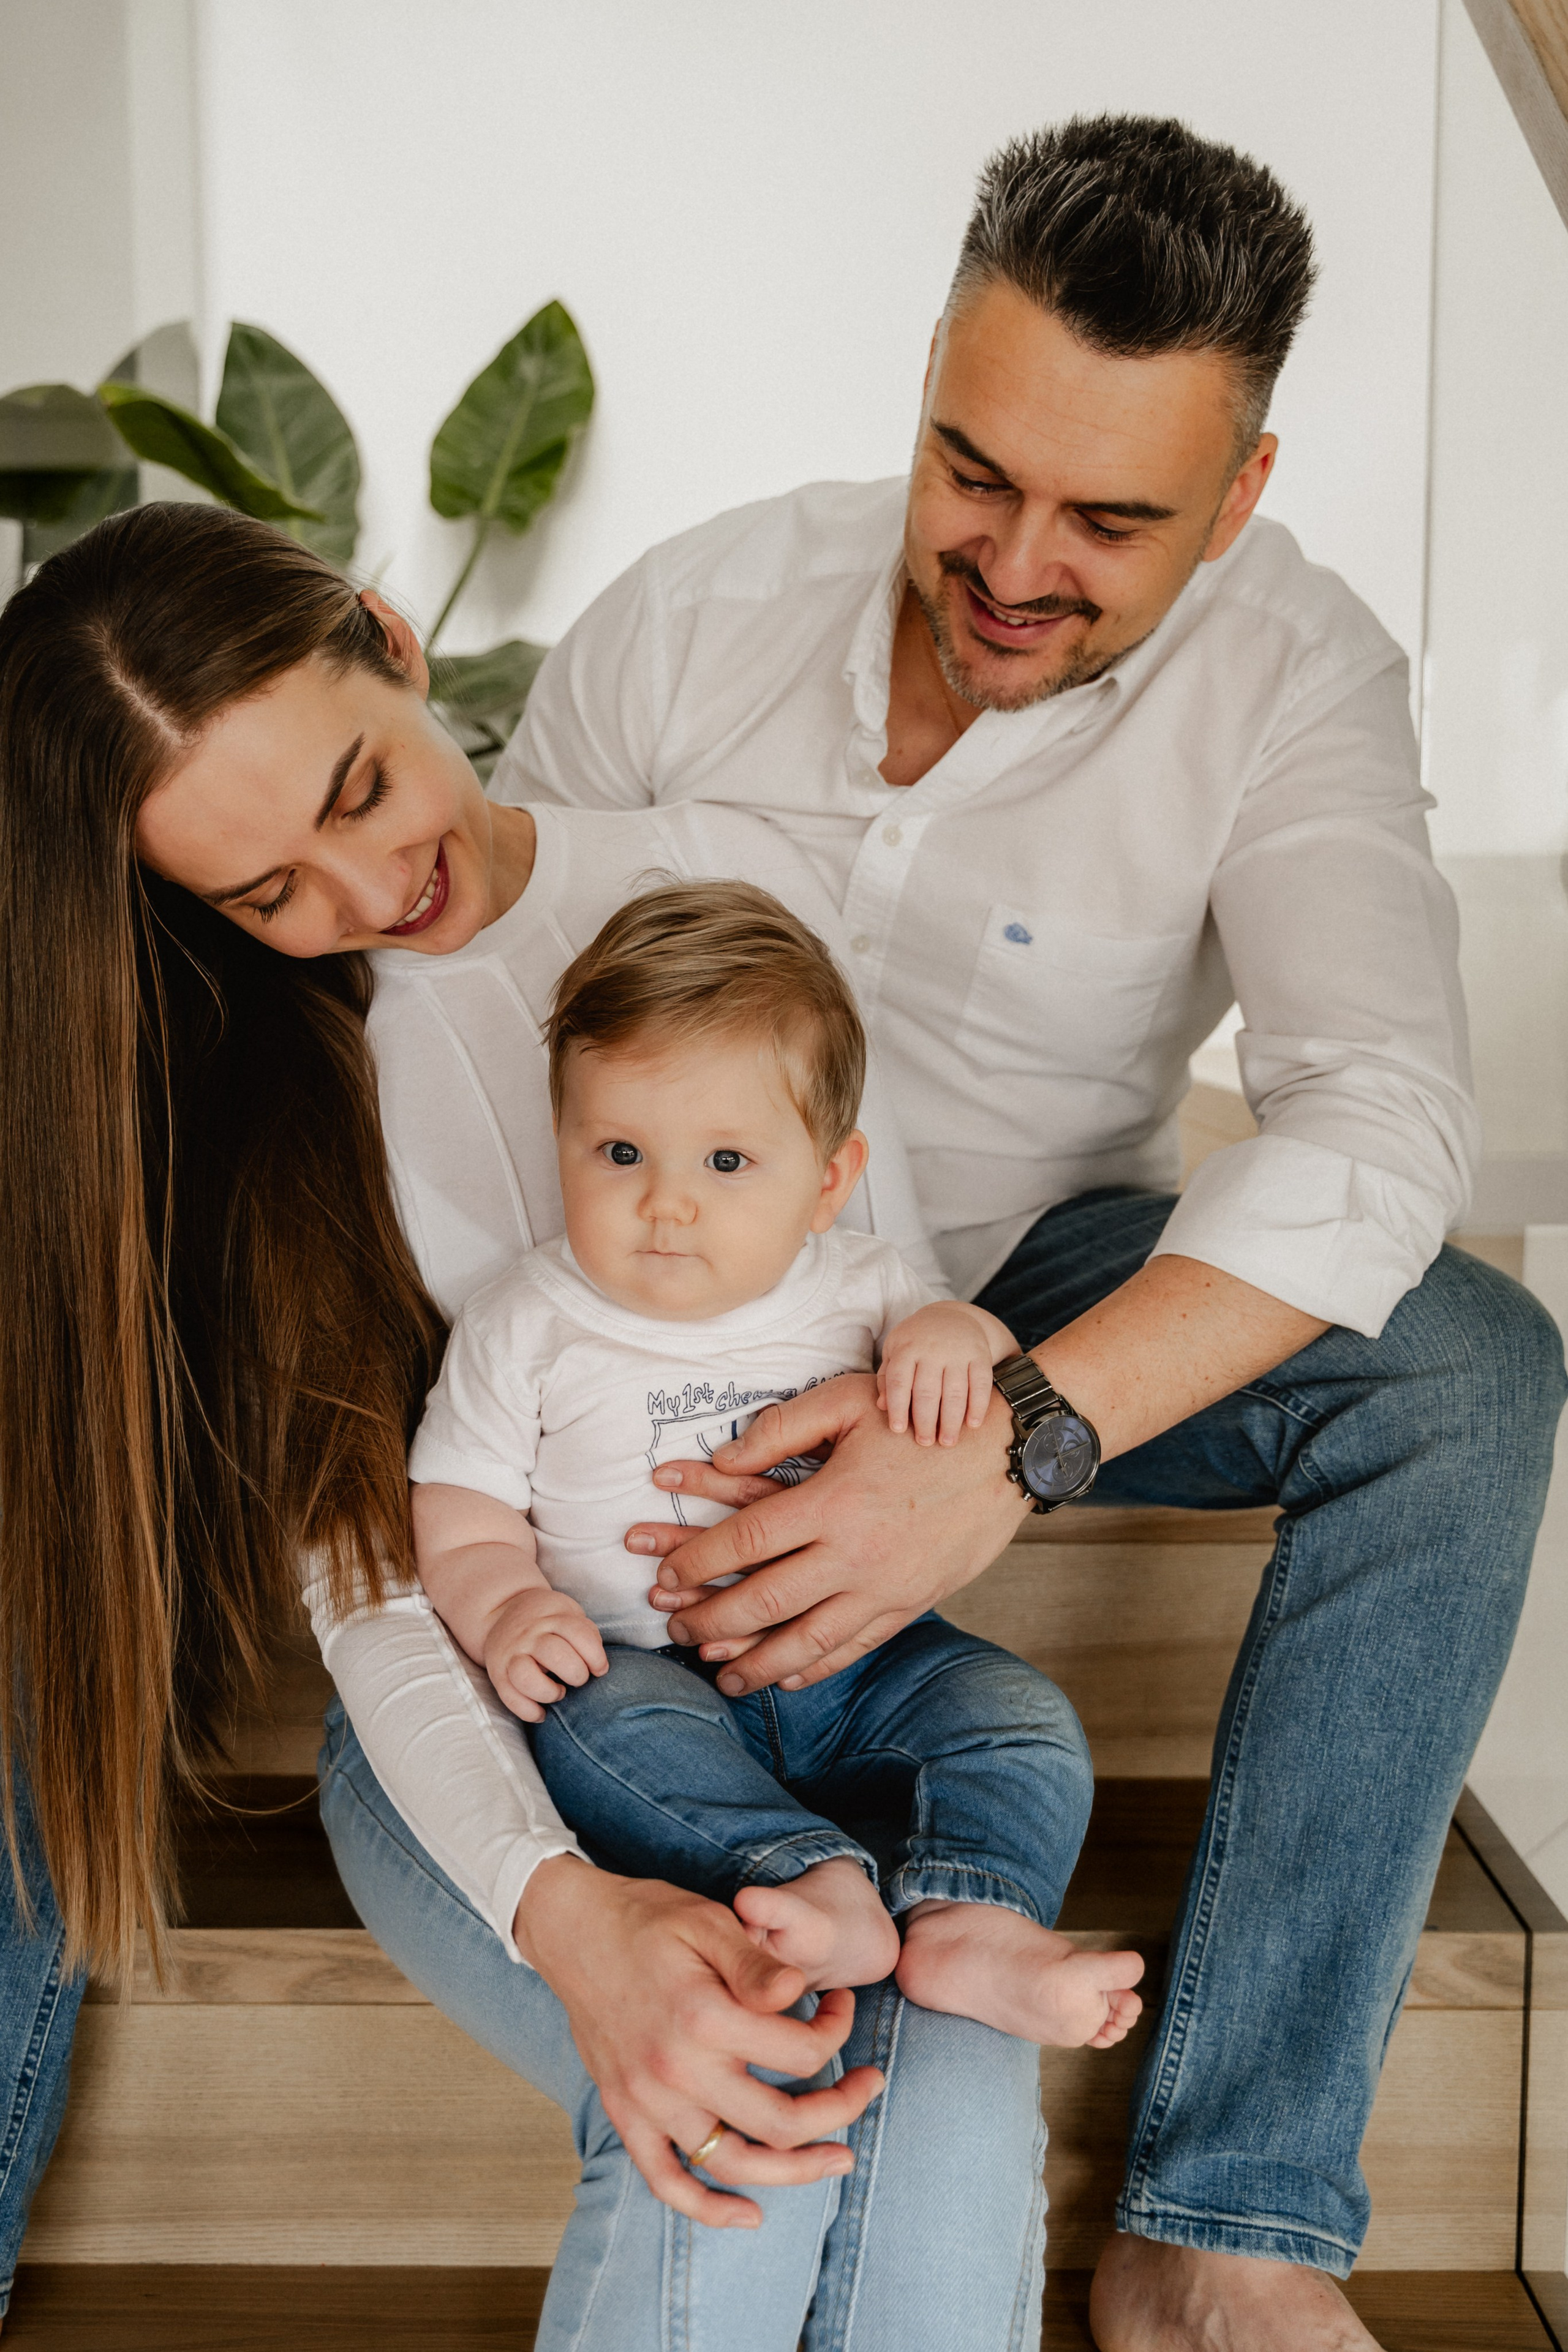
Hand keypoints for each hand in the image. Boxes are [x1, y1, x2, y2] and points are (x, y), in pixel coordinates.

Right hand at [483, 1587, 607, 1722]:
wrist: (500, 1613)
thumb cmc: (546, 1620)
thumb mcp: (566, 1613)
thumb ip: (584, 1634)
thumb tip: (598, 1667)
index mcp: (551, 1617)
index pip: (579, 1634)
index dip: (595, 1656)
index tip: (599, 1669)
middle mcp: (529, 1634)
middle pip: (555, 1655)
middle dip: (576, 1673)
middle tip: (578, 1678)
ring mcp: (511, 1654)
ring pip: (526, 1678)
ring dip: (549, 1692)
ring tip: (559, 1693)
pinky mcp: (498, 1673)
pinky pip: (510, 1698)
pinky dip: (528, 1711)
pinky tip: (541, 1713)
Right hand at [514, 1855, 882, 2228]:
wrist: (574, 1930)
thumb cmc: (649, 1919)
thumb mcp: (710, 1922)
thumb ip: (757, 1966)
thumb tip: (802, 1994)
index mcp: (704, 2017)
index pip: (800, 2054)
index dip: (837, 2032)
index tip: (840, 2005)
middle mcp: (676, 2070)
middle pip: (779, 2124)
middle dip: (839, 2110)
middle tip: (868, 2086)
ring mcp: (648, 2101)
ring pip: (734, 2164)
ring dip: (795, 2172)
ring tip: (838, 2159)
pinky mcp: (626, 2115)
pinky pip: (667, 2182)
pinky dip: (709, 2209)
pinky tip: (750, 2215)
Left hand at [630, 1373, 1027, 1694]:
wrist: (1009, 1451)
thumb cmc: (920, 1418)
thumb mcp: (849, 1401)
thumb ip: (782, 1427)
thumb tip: (721, 1455)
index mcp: (834, 1501)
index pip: (746, 1541)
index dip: (697, 1561)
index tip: (664, 1574)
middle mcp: (856, 1553)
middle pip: (766, 1601)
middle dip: (711, 1620)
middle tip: (674, 1629)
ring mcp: (886, 1587)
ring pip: (807, 1641)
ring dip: (755, 1663)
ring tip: (717, 1676)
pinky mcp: (912, 1604)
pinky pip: (854, 1647)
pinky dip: (814, 1669)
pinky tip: (783, 1677)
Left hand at [878, 1301, 1007, 1446]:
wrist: (951, 1316)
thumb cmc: (915, 1342)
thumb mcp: (895, 1351)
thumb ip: (886, 1378)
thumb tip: (881, 1406)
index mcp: (906, 1348)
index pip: (899, 1380)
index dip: (897, 1406)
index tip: (898, 1430)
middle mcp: (932, 1349)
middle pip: (927, 1390)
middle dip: (925, 1420)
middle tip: (925, 1442)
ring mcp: (958, 1352)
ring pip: (955, 1391)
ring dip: (951, 1420)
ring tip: (947, 1442)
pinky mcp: (979, 1355)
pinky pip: (981, 1383)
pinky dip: (978, 1406)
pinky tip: (972, 1425)